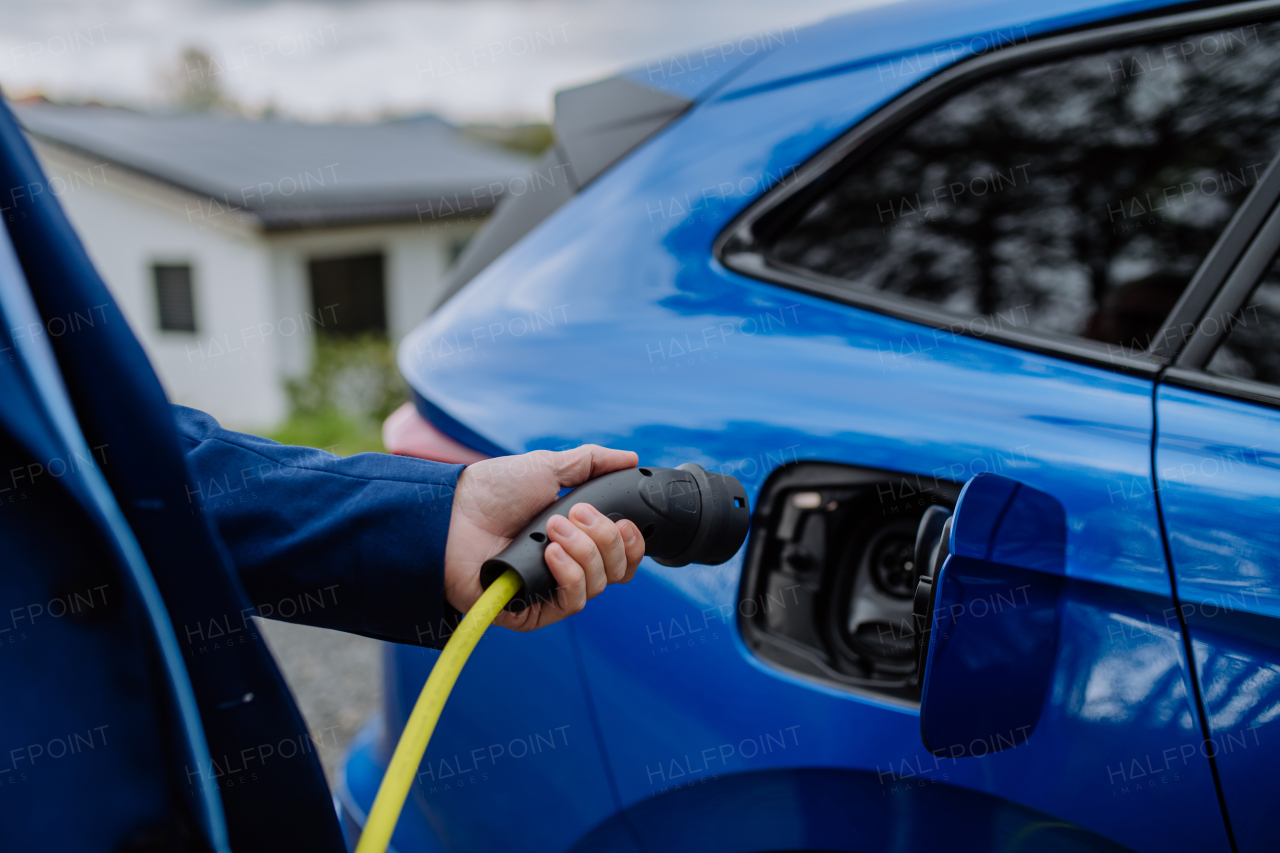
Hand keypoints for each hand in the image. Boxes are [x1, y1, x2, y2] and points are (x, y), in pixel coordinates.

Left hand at [444, 445, 645, 630]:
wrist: (450, 512)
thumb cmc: (490, 491)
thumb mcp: (547, 466)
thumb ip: (592, 462)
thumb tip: (631, 458)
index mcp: (575, 539)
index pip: (622, 555)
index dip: (632, 542)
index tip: (624, 521)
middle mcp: (567, 567)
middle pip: (617, 570)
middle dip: (604, 538)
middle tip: (573, 513)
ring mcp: (550, 589)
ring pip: (599, 586)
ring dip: (584, 551)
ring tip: (552, 528)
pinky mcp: (532, 610)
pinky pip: (572, 603)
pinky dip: (571, 575)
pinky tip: (551, 553)